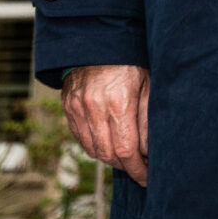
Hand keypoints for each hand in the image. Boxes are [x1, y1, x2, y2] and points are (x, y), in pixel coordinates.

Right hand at [63, 63, 150, 185]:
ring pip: (93, 150)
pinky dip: (95, 146)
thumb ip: (148, 119)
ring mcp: (77, 108)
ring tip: (126, 155)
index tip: (147, 178)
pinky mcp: (68, 107)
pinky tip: (109, 143)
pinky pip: (81, 138)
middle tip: (139, 168)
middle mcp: (94, 107)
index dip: (137, 169)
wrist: (98, 40)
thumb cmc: (130, 62)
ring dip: (110, 158)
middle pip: (108, 155)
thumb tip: (149, 152)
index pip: (126, 150)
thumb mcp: (148, 85)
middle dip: (125, 166)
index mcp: (118, 102)